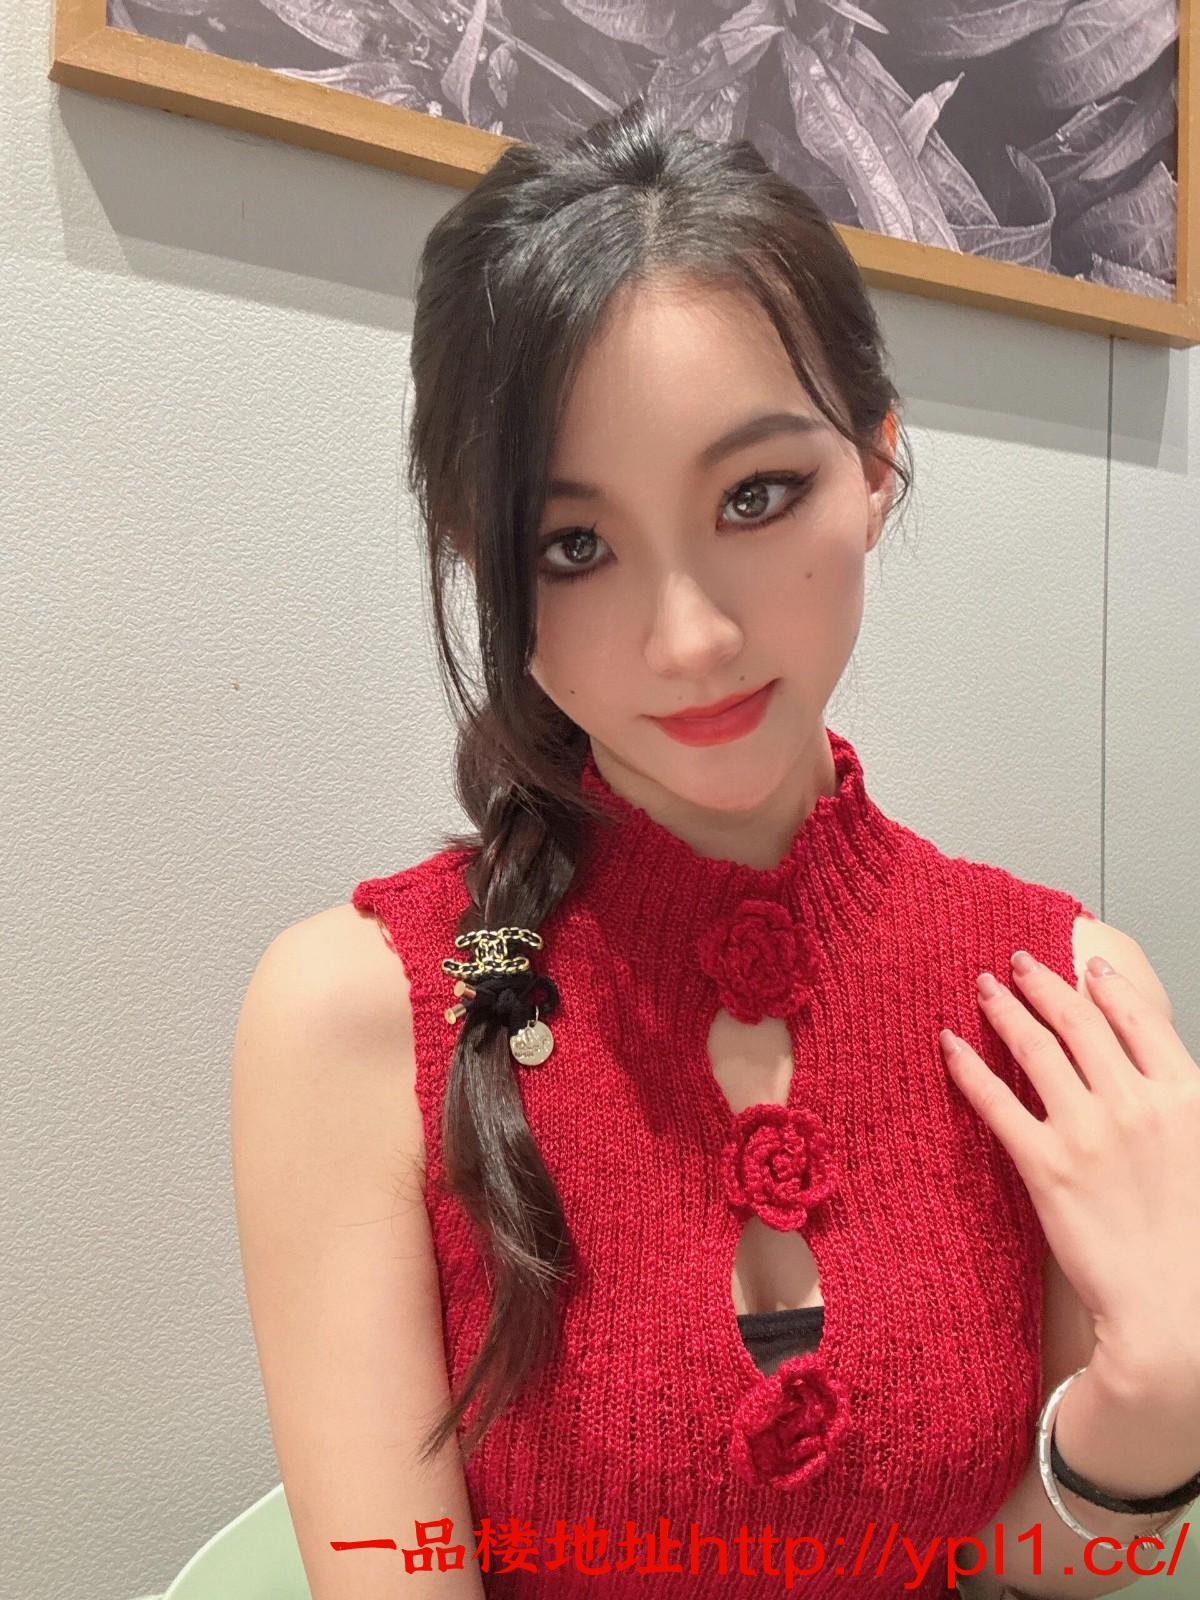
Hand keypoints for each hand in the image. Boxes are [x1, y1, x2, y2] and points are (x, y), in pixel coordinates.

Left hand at [939, 950, 1199, 1383]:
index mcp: (1185, 1097)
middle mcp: (1135, 1103)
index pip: (1139, 1020)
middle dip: (1045, 985)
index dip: (1108, 986)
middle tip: (1019, 963)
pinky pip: (996, 1102)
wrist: (1178, 1311)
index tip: (1085, 964)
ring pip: (1035, 1049)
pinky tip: (948, 1044)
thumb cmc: (1197, 1243)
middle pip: (1080, 1022)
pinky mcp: (1045, 1166)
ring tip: (985, 989)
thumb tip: (1163, 1083)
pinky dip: (967, 1067)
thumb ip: (1184, 1108)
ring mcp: (1087, 1131)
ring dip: (1005, 1010)